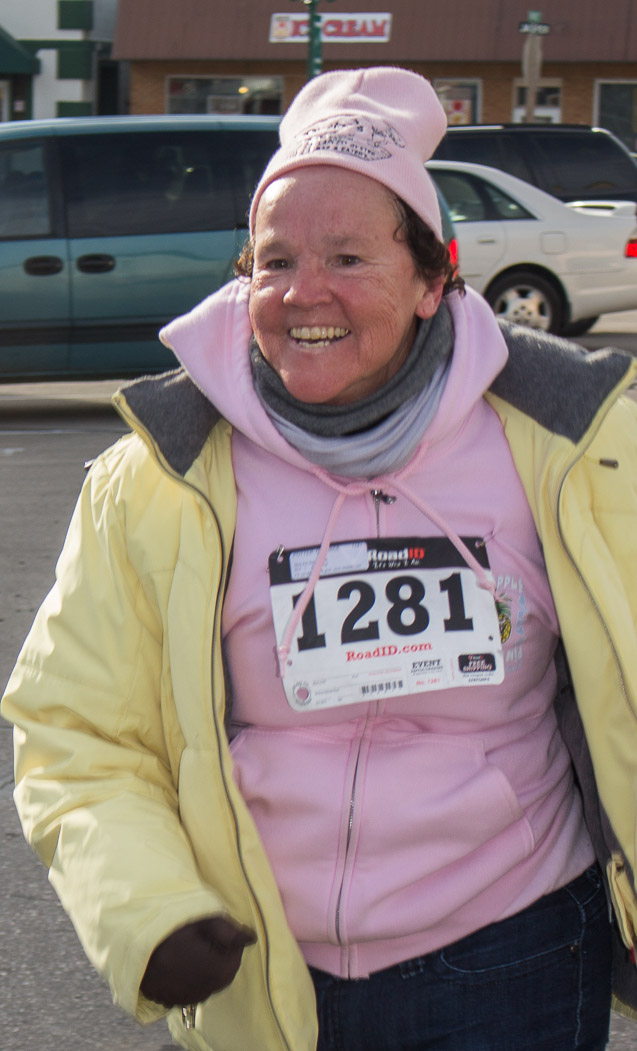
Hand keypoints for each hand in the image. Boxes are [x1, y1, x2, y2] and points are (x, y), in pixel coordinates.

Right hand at [140, 916, 255, 1006]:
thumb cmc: (172, 925)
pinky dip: (190, 978)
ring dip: (206, 967)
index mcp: (215, 971)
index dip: (229, 940)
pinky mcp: (169, 1000)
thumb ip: (230, 930)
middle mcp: (203, 991)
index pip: (235, 957)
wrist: (133, 939)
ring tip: (190, 947)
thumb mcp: (205, 919)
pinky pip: (189, 990)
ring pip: (207, 983)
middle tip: (202, 936)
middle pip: (222, 973)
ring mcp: (184, 998)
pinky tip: (180, 962)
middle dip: (219, 955)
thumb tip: (252, 938)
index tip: (216, 928)